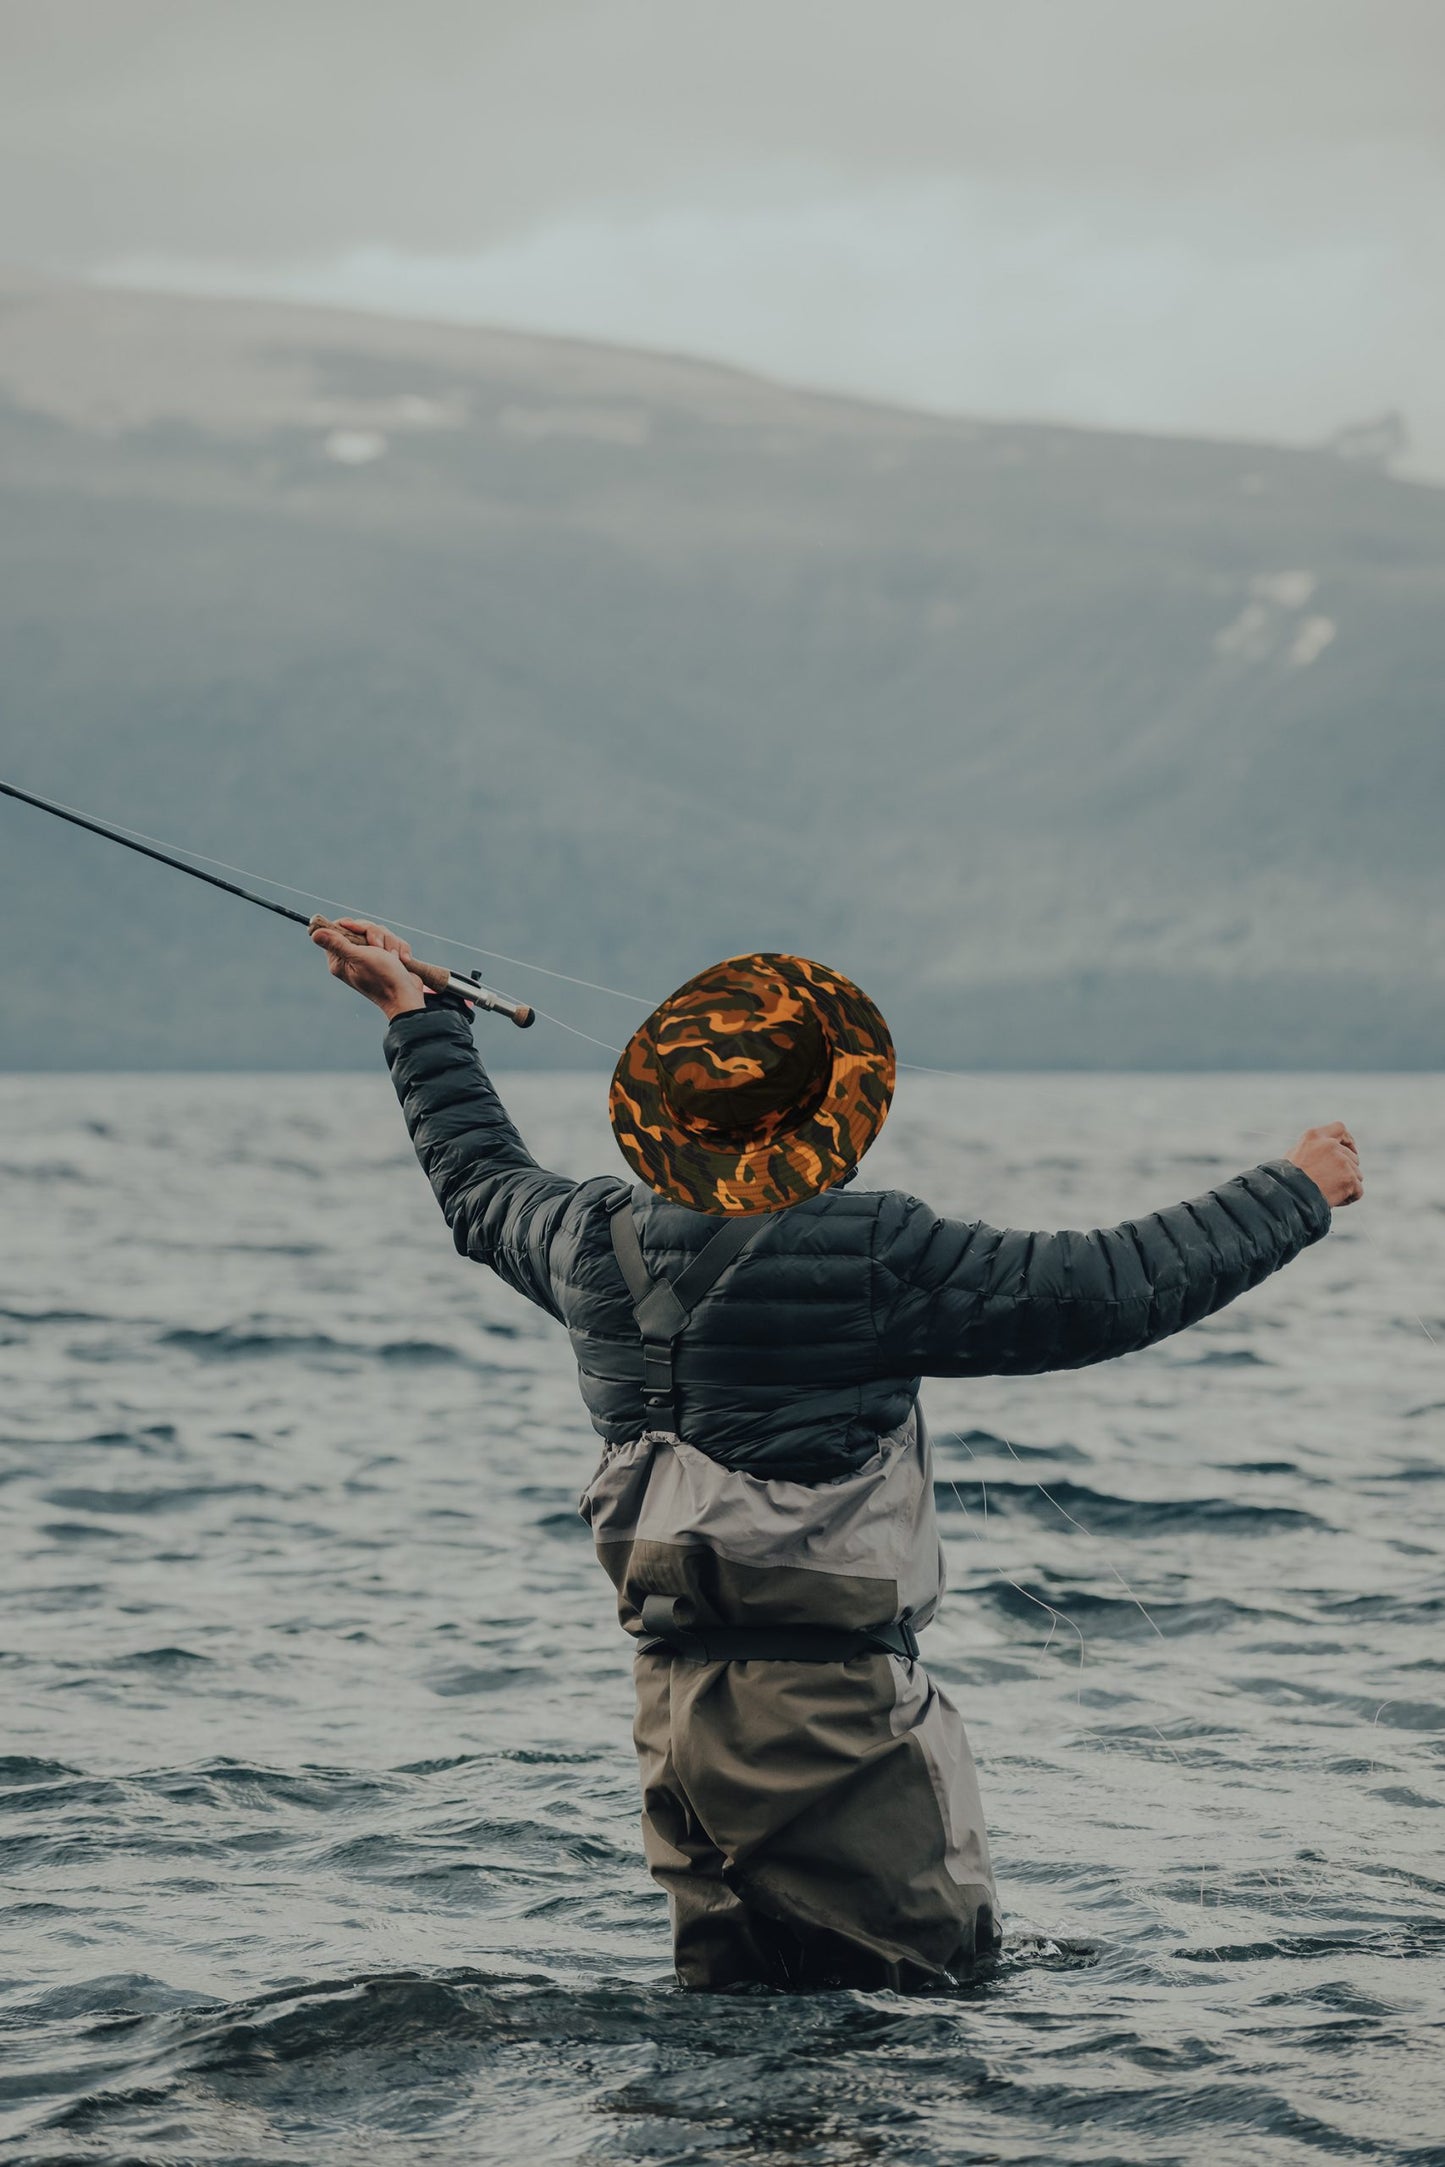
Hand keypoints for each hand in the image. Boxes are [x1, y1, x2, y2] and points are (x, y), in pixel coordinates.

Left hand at [310, 916, 427, 1020]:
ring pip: (379, 932)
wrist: (407, 995)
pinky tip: (402, 961)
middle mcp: (353, 957)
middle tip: (379, 947)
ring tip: (394, 958)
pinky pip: (391, 941)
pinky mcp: (385, 957)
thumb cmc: (382, 978)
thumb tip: (315, 934)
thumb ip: (337, 944)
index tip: (360, 929)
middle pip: (361, 927)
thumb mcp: (359, 957)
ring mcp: (370, 957)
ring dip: (390, 943)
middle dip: (375, 934)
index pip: (338, 930)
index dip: (351, 925)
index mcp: (340, 959)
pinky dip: (399, 948)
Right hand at [1286, 1121, 1362, 1208]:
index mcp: (1314, 1136)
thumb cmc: (1286, 1181)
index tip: (1351, 1150)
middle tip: (1331, 1184)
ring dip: (1347, 1185)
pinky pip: (1358, 1190)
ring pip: (1357, 1174)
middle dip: (1346, 1171)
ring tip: (1329, 1194)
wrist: (1287, 1198)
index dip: (1348, 1140)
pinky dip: (1349, 1197)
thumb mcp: (1294, 1156)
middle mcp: (1330, 1145)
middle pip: (1352, 1157)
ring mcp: (1342, 1161)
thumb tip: (1327, 1154)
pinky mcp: (1349, 1178)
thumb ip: (1313, 1150)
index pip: (1339, 1128)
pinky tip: (1335, 1201)